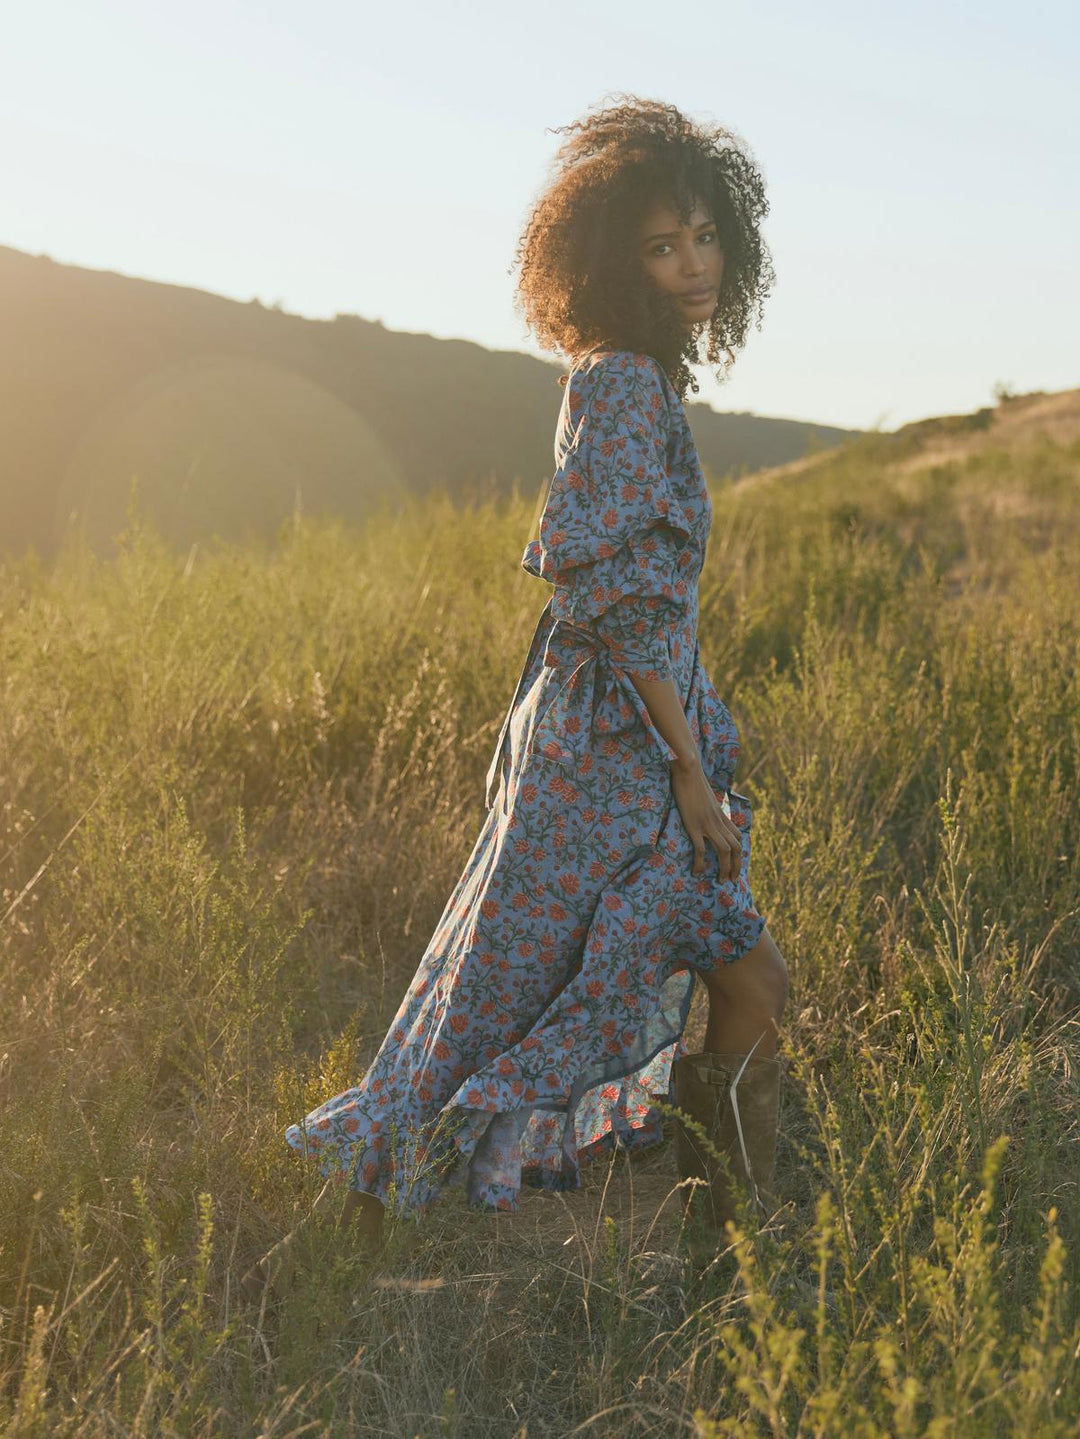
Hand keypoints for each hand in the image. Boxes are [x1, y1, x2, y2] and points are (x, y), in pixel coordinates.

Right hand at [670, 757, 742, 881]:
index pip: (738, 836)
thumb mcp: (704, 795)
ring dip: (725, 868)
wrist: (688, 769)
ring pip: (724, 851)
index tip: (735, 865)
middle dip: (736, 866)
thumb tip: (703, 808)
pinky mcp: (694, 824)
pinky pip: (700, 849)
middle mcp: (718, 821)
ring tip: (720, 880)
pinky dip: (700, 863)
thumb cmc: (693, 778)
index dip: (739, 853)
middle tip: (730, 880)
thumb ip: (707, 805)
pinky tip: (696, 872)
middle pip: (736, 848)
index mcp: (721, 814)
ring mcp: (707, 823)